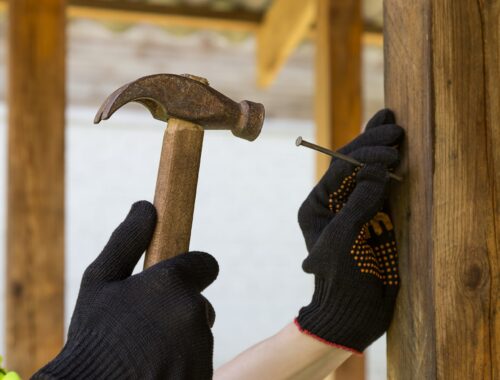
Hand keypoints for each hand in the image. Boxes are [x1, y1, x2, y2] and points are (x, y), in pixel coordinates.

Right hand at [33, 201, 218, 379]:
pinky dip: (183, 363)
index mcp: (172, 283)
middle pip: (199, 302)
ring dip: (181, 339)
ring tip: (146, 353)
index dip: (191, 272)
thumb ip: (126, 240)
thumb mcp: (99, 282)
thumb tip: (145, 206)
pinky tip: (156, 370)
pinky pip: (199, 360)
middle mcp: (194, 312)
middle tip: (145, 329)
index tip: (176, 283)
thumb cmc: (92, 337)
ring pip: (199, 334)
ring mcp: (202, 348)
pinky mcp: (204, 373)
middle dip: (179, 311)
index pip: (206, 263)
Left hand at [296, 109, 403, 352]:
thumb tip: (376, 168)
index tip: (388, 148)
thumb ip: (359, 203)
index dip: (362, 153)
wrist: (353, 312)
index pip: (338, 169)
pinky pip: (382, 188)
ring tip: (394, 125)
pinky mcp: (374, 219)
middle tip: (394, 126)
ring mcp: (354, 209)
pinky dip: (392, 170)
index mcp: (316, 206)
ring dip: (381, 150)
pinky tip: (399, 153)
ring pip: (367, 172)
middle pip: (351, 165)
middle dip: (371, 145)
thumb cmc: (340, 279)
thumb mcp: (344, 239)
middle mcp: (333, 203)